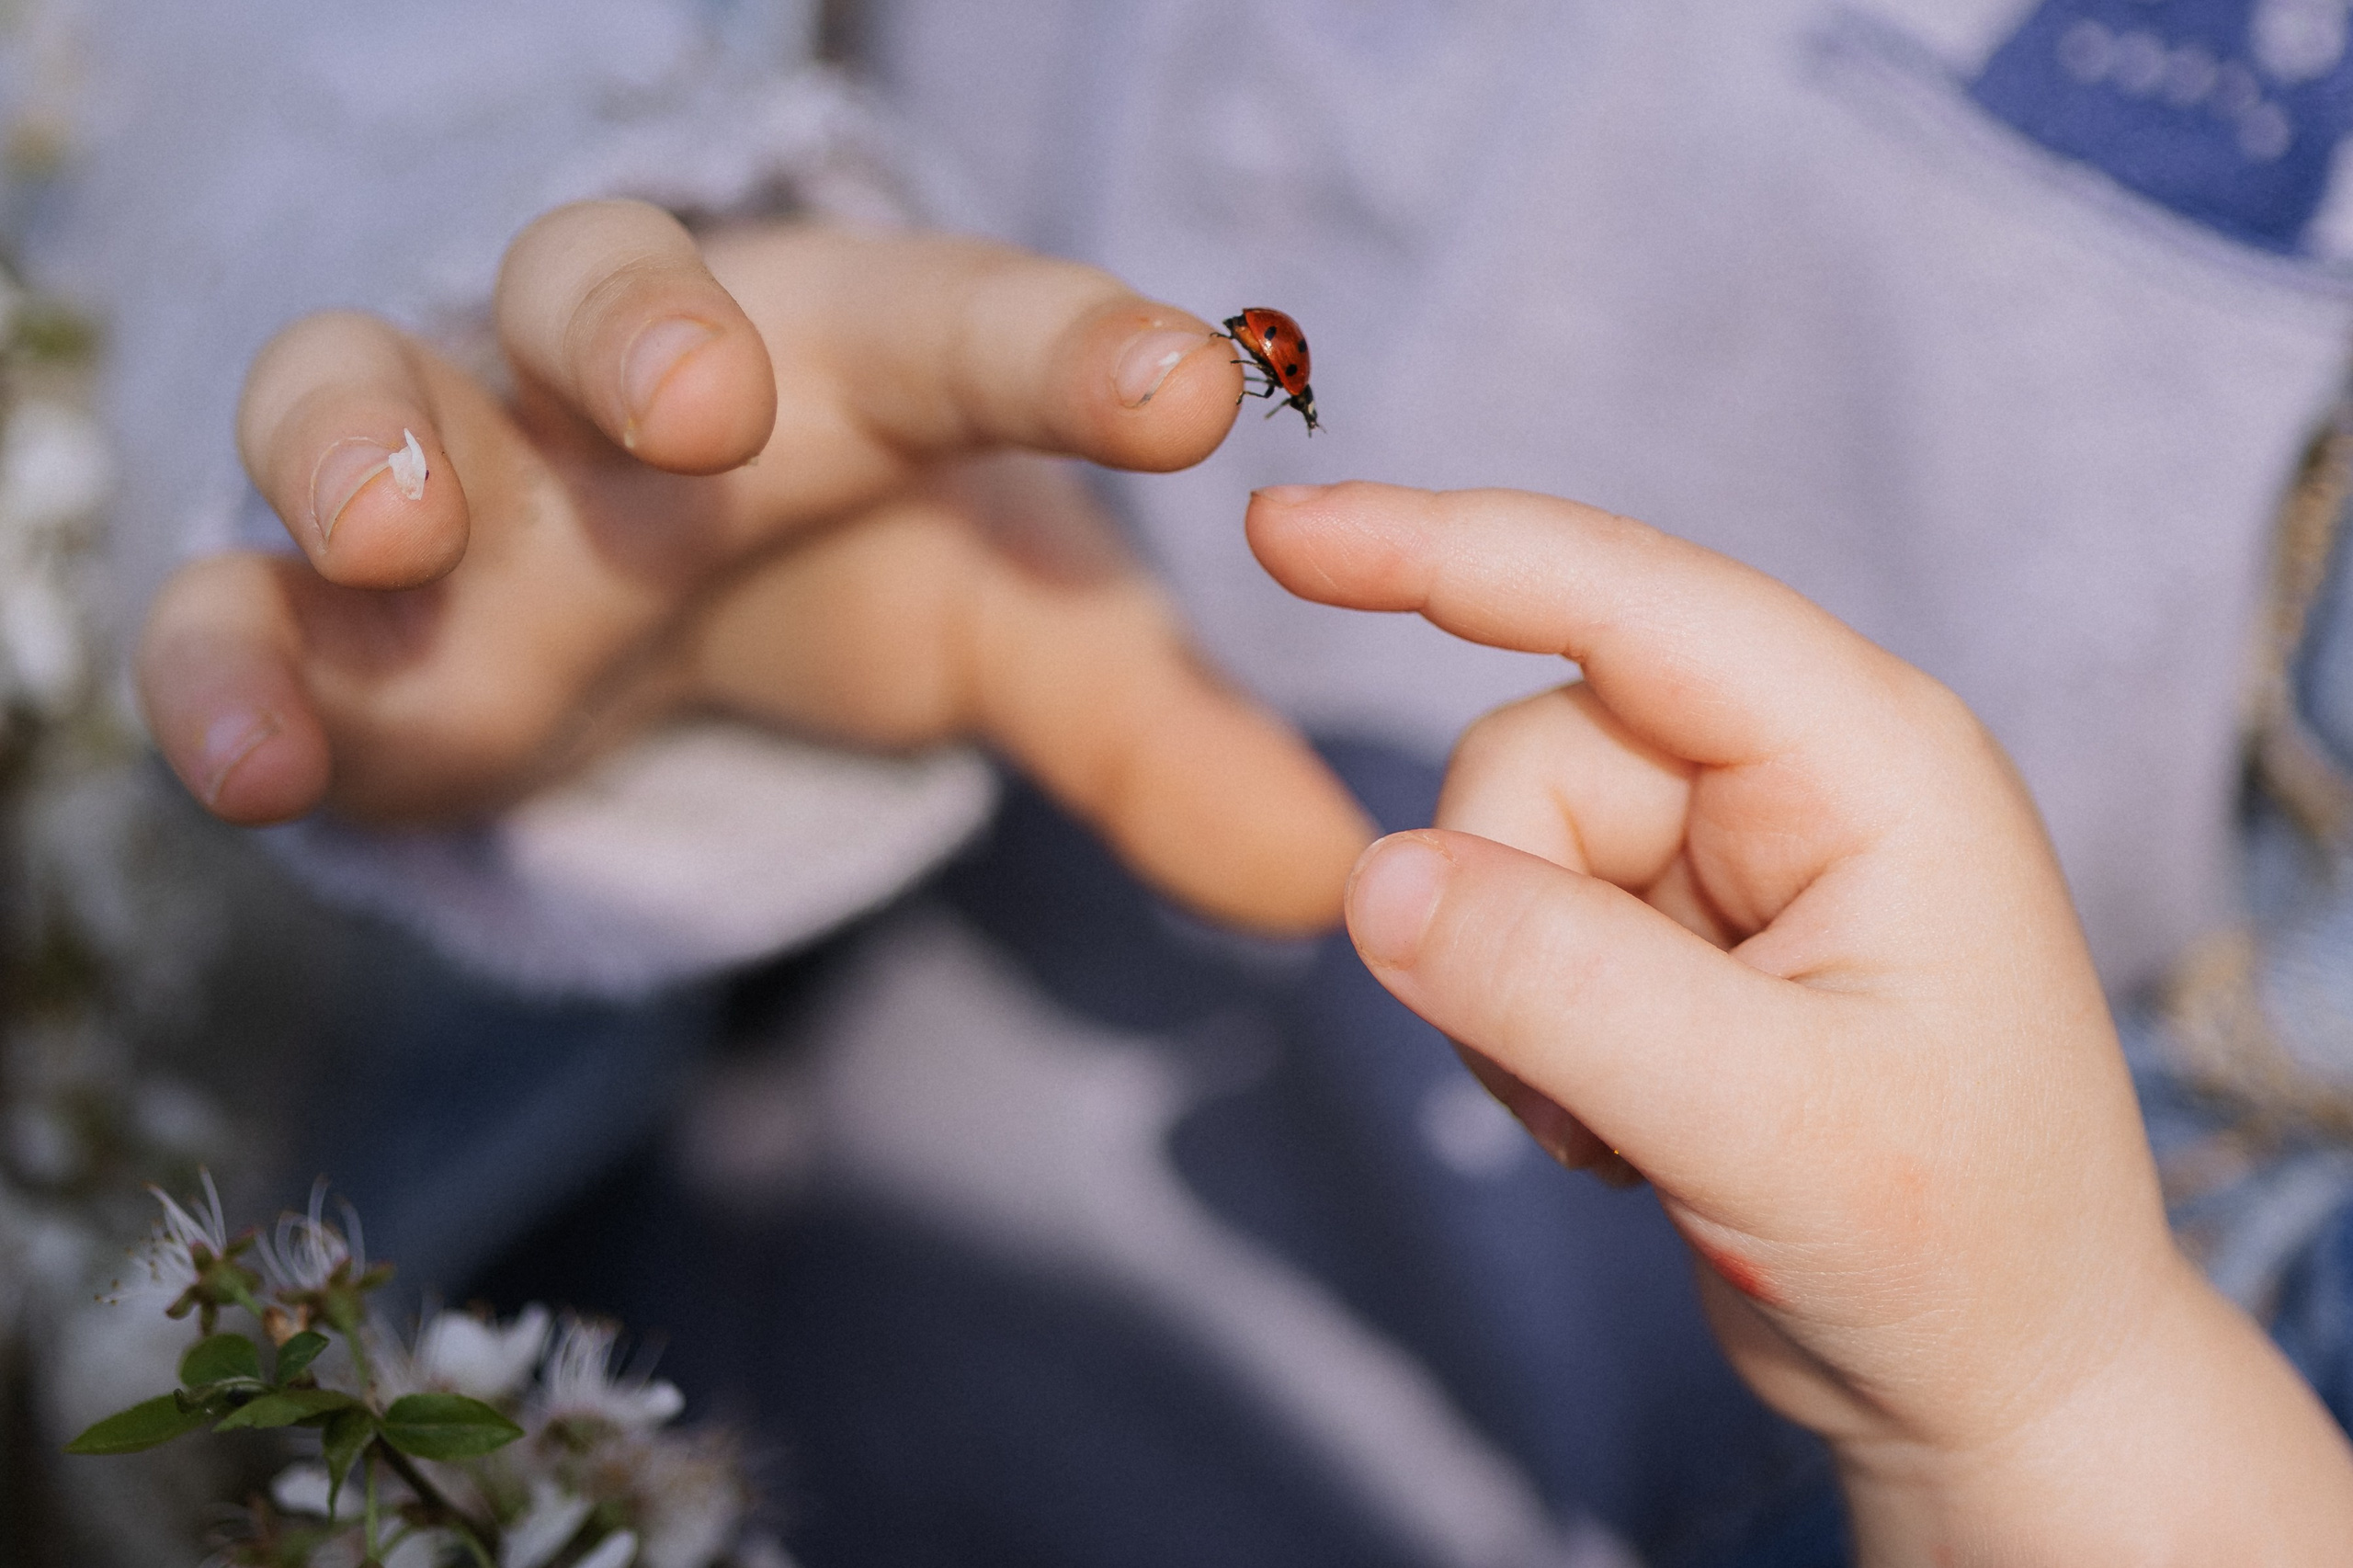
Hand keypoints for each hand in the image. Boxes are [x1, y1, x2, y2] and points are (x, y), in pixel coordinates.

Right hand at [136, 202, 1370, 932]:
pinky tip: (260, 766)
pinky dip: (217, 664)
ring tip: (404, 538)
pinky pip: (220, 604)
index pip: (958, 325)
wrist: (609, 573)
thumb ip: (1155, 732)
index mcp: (834, 357)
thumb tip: (1337, 881)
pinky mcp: (313, 616)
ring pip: (353, 385)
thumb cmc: (827, 550)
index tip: (1183, 396)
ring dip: (368, 444)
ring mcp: (447, 480)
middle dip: (639, 328)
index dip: (1066, 350)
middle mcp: (620, 388)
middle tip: (704, 413)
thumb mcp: (1003, 626)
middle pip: (602, 283)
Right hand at [1250, 482, 2352, 1561]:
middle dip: (1515, 924)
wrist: (2000, 1380)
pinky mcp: (1677, 929)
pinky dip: (1524, 1037)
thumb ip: (1563, 989)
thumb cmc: (1955, 1248)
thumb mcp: (1765, 1123)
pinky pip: (1508, 926)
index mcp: (1868, 755)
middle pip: (1530, 754)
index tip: (1280, 527)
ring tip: (1634, 1122)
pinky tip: (1626, 1125)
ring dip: (1516, 1005)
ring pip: (1499, 849)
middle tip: (1606, 1087)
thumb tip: (1371, 877)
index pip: (1627, 603)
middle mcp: (1798, 767)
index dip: (1443, 552)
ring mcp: (1733, 848)